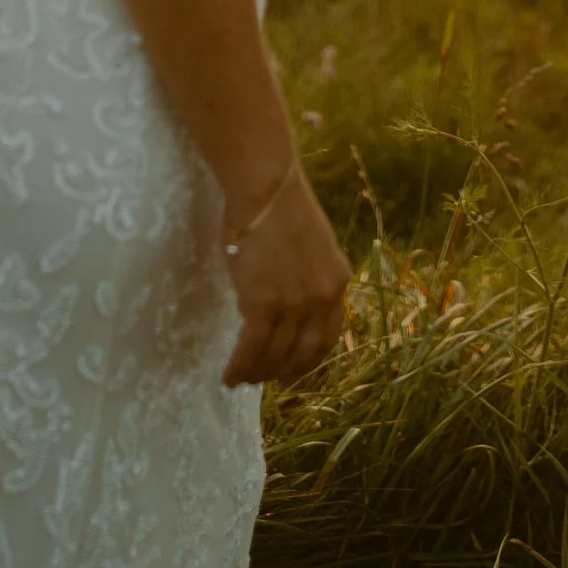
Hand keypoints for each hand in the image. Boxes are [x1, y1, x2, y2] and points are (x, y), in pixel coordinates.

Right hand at [221, 160, 352, 387]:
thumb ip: (310, 275)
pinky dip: (239, 367)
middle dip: (282, 372)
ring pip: (275, 355)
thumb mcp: (314, 245)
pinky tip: (229, 376)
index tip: (292, 370)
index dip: (309, 360)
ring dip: (258, 373)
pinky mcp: (262, 303)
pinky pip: (251, 348)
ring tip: (242, 378)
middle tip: (263, 379)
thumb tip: (292, 301)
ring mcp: (293, 303)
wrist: (265, 188)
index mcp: (338, 282)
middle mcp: (321, 298)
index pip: (328, 337)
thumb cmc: (281, 207)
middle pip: (303, 353)